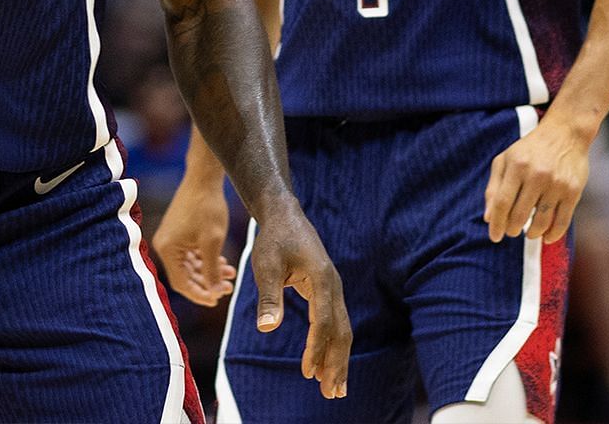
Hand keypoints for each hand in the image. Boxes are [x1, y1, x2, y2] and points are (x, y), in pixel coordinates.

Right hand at [153, 174, 235, 305]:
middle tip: (228, 288)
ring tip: (231, 273)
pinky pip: (190, 255)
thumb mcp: (213, 242)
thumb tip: (215, 293)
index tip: (218, 299)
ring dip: (209, 272)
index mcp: (168, 249)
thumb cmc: (207, 208)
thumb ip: (212, 270)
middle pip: (185, 276)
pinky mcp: (178, 233)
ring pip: (190, 266)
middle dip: (207, 284)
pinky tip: (223, 262)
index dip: (200, 294)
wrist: (203, 179)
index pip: (182, 283)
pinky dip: (205, 261)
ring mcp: (170, 239)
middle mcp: (164, 245)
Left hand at [247, 201, 349, 399]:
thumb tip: (266, 328)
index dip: (317, 348)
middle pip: (341, 332)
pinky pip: (335, 323)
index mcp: (322, 280)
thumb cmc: (273, 239)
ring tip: (334, 387)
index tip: (308, 372)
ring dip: (338, 359)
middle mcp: (334, 287)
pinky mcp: (328, 292)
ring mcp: (334, 290)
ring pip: (342, 330)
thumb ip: (269, 296)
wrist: (285, 216)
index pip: (323, 322)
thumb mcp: (266, 265)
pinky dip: (333, 345)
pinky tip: (326, 361)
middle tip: (332, 393)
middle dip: (337, 364)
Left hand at [484, 116, 589, 243]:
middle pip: (520, 213)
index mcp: (516, 166)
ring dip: (532, 233)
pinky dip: (554, 233)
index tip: (494, 237)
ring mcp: (556, 184)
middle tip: (510, 233)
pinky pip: (563, 219)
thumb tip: (489, 218)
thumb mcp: (505, 160)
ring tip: (528, 235)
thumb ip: (494, 187)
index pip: (502, 202)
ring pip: (542, 220)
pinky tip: (546, 238)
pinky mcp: (573, 191)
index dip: (497, 223)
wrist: (565, 133)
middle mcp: (536, 175)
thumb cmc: (529, 149)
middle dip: (512, 229)